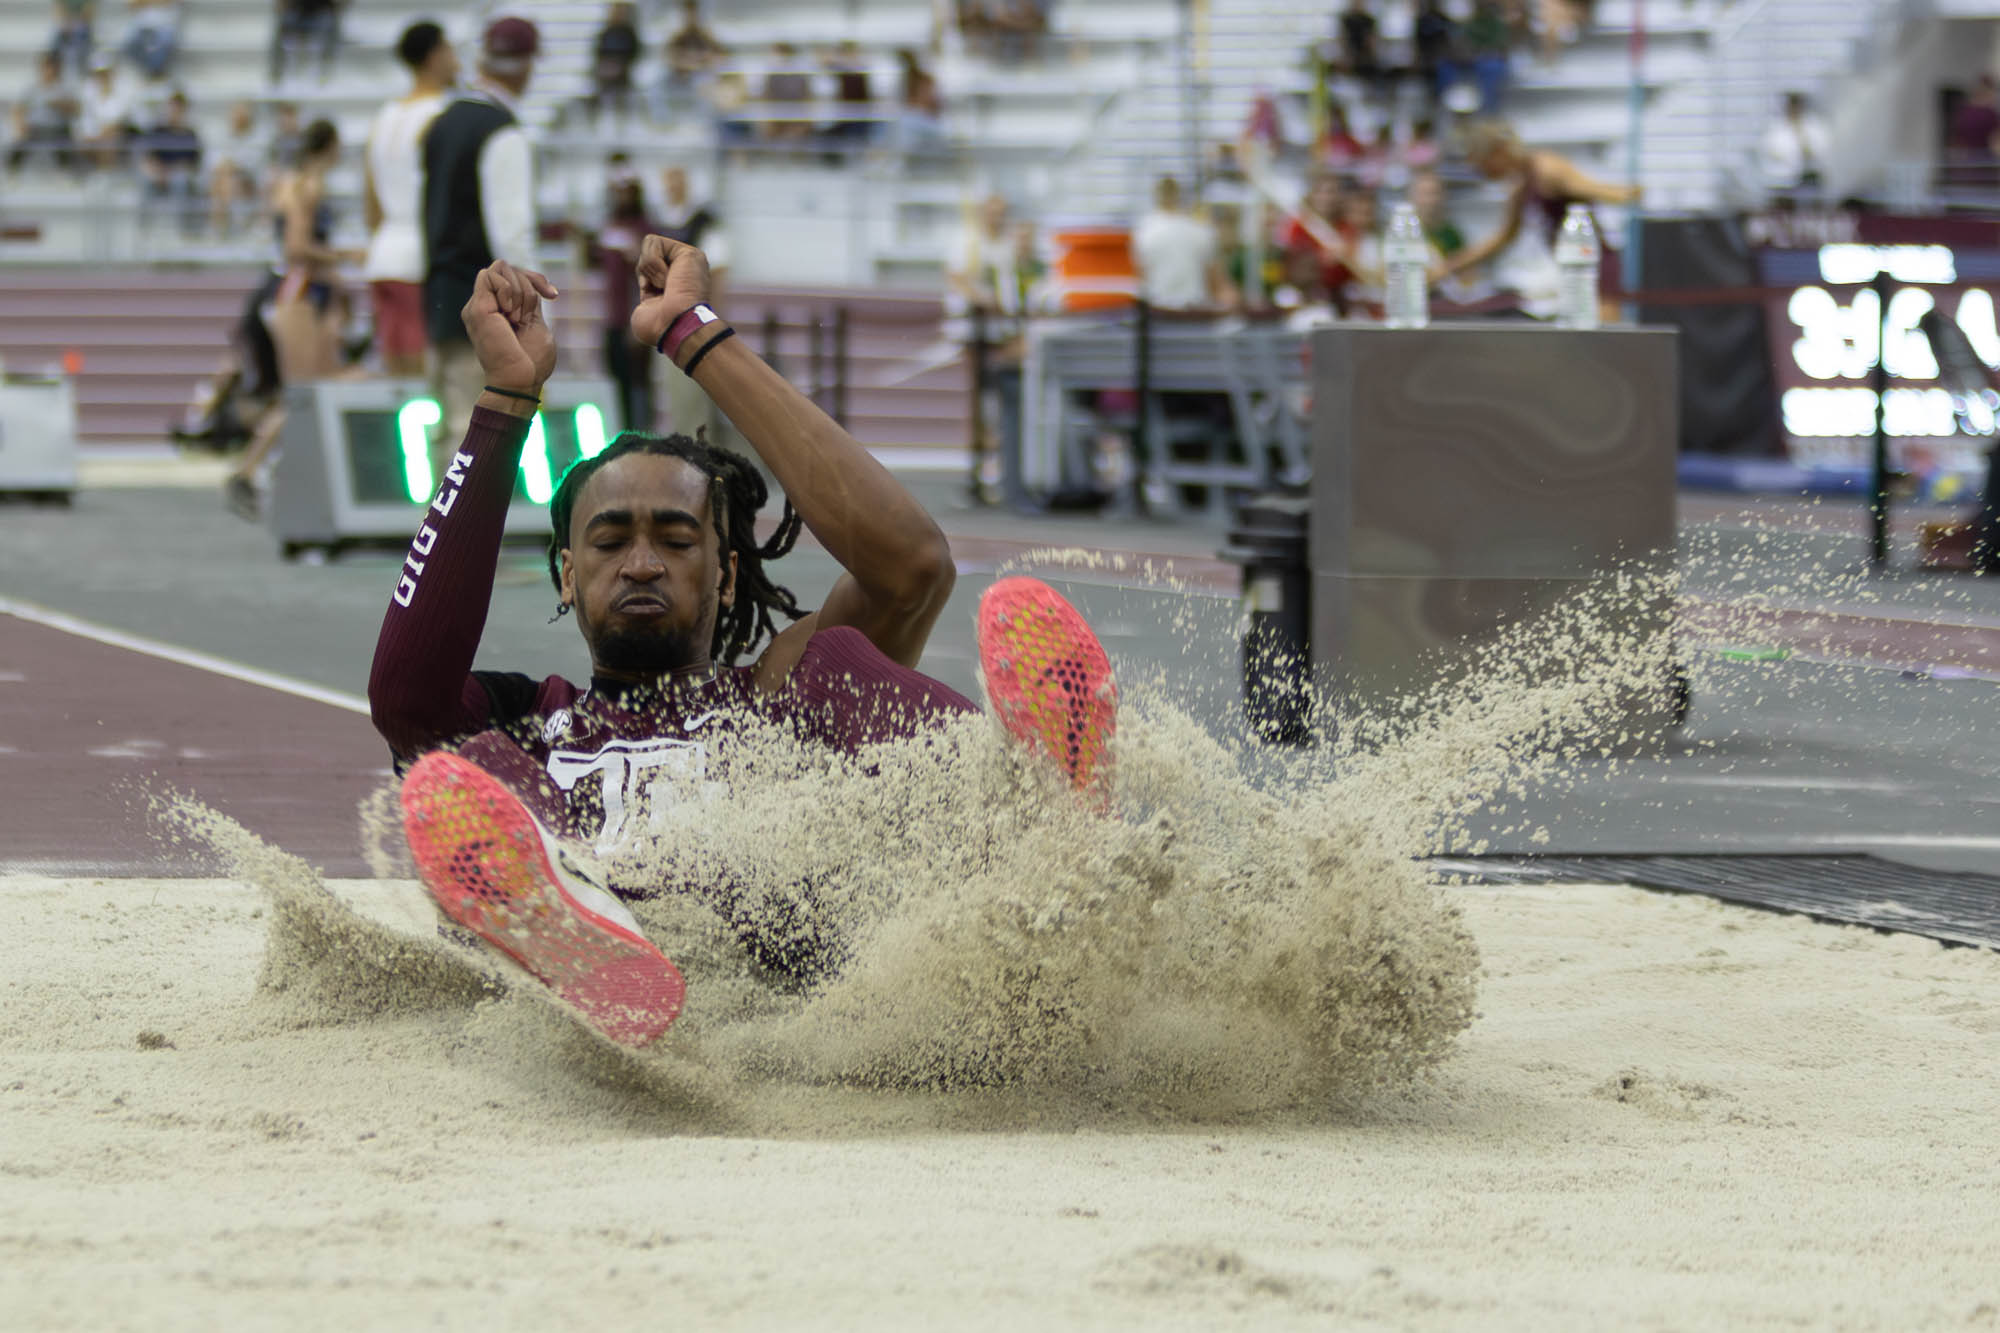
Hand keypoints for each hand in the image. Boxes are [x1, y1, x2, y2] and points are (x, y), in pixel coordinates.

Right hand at [462, 260, 558, 391]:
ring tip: (517, 319)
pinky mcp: (476, 307)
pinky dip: (507, 289)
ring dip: (519, 291)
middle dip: (528, 286)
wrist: (520, 380)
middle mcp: (487, 304)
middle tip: (526, 317)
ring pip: (500, 267)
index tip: (553, 295)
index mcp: (501, 308)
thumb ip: (530, 300)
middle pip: (509, 268)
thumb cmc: (531, 361)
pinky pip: (489, 275)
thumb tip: (531, 279)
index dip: (536, 278)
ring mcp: (479, 305)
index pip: (516, 274)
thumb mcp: (535, 322)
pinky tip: (510, 313)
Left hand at [630, 235, 712, 348]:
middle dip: (646, 273)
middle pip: (647, 254)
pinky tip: (668, 279)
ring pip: (649, 244)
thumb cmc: (659, 327)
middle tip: (662, 292)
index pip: (646, 268)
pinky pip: (654, 242)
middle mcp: (685, 271)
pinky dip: (652, 262)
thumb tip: (647, 283)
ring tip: (666, 286)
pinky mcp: (690, 253)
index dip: (644, 281)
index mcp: (676, 286)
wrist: (675, 326)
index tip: (656, 300)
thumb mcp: (643, 309)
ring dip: (650, 269)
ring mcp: (689, 262)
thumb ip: (646, 290)